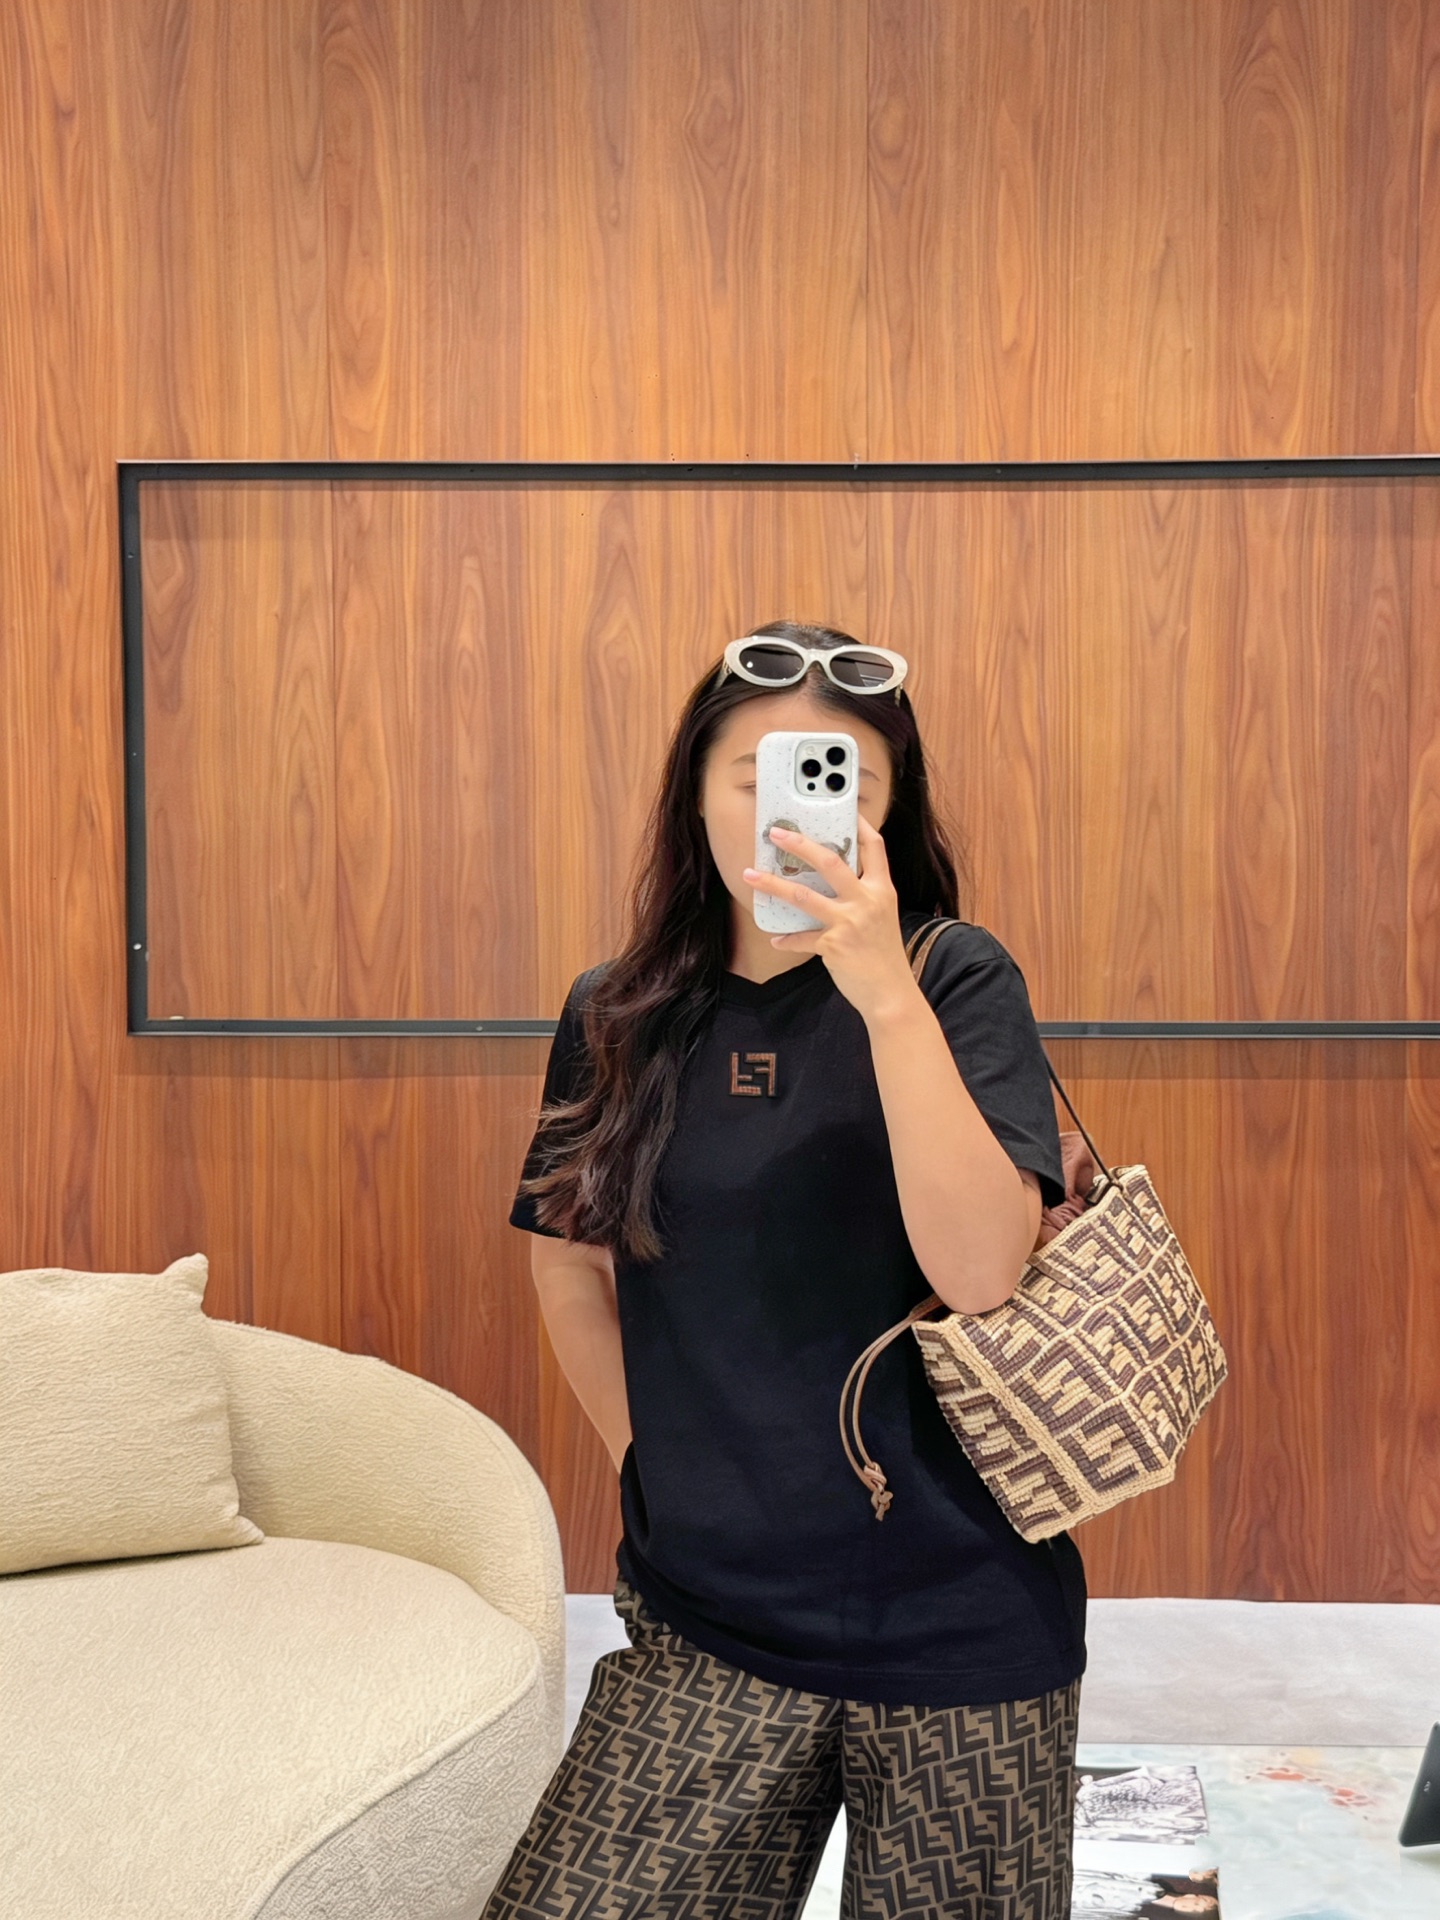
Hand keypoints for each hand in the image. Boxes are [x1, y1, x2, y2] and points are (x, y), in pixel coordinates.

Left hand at [741, 815, 921, 1025]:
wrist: (891, 994)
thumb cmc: (884, 957)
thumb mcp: (882, 918)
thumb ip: (863, 897)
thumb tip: (832, 882)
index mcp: (882, 890)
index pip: (874, 847)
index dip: (859, 825)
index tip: (844, 810)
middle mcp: (867, 901)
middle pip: (831, 861)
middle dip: (800, 844)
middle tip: (777, 833)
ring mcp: (849, 922)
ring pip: (803, 895)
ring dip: (772, 884)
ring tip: (750, 875)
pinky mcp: (833, 945)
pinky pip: (802, 937)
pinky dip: (787, 938)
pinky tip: (776, 939)